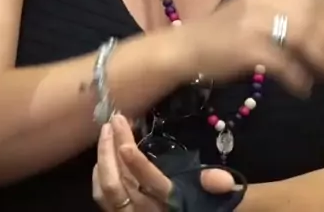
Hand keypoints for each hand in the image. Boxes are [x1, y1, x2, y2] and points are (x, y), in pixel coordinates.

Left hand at [92, 114, 236, 210]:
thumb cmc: (198, 207)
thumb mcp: (212, 199)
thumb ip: (216, 187)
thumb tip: (224, 179)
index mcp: (169, 202)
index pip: (150, 182)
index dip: (136, 163)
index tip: (125, 141)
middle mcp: (145, 211)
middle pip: (120, 183)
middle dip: (111, 150)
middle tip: (113, 121)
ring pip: (107, 189)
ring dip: (103, 158)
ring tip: (106, 131)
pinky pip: (102, 198)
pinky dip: (99, 174)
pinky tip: (102, 156)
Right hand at [179, 0, 323, 95]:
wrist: (186, 46)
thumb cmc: (224, 31)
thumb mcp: (255, 8)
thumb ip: (285, 9)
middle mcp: (264, 0)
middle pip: (314, 16)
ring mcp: (254, 23)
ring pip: (304, 38)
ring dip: (322, 60)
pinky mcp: (247, 48)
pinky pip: (285, 64)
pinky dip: (299, 78)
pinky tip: (303, 88)